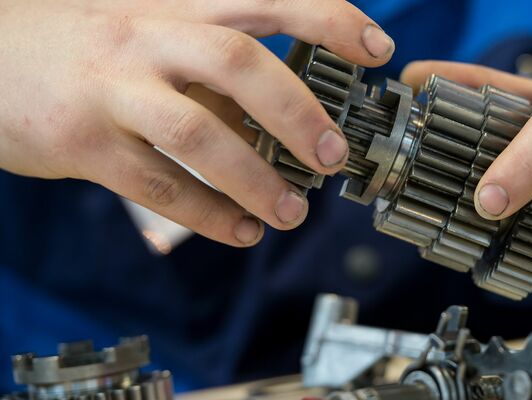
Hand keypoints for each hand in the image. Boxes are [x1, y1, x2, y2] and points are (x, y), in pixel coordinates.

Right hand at [0, 0, 394, 245]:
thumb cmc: (86, 46)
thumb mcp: (152, 30)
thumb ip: (214, 65)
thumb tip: (286, 111)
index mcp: (175, 5)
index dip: (327, 18)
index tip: (375, 47)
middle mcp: (147, 38)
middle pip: (238, 62)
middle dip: (298, 110)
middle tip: (333, 155)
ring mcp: (112, 89)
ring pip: (198, 134)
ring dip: (255, 180)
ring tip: (291, 214)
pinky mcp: (82, 142)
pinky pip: (158, 185)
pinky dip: (208, 214)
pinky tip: (240, 230)